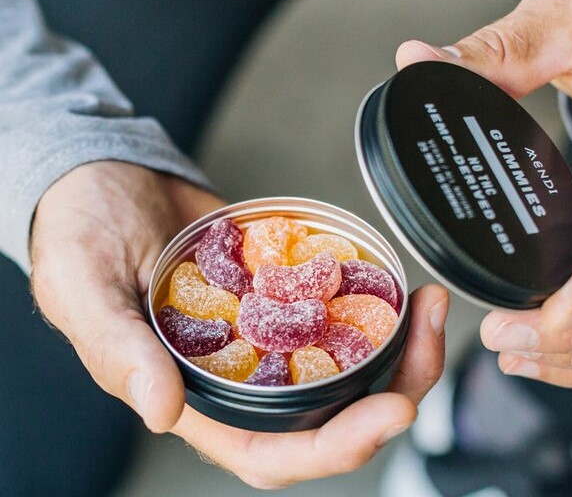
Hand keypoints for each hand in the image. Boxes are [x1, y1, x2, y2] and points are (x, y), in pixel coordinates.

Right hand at [31, 161, 448, 486]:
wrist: (104, 180)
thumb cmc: (79, 236)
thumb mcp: (84, 288)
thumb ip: (118, 349)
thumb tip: (161, 410)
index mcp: (196, 398)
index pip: (272, 452)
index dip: (334, 447)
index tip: (390, 412)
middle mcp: (243, 376)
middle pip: (331, 416)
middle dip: (394, 392)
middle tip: (432, 340)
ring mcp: (270, 335)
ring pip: (347, 368)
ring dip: (399, 349)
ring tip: (430, 307)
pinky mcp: (285, 293)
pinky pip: (339, 313)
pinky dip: (376, 306)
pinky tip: (402, 284)